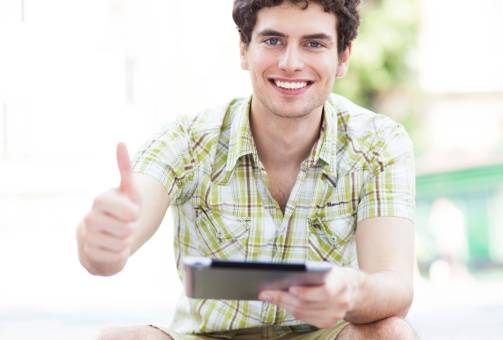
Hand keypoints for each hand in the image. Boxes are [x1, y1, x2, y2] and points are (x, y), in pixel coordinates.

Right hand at [79, 142, 140, 273]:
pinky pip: (115, 257)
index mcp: (100, 200)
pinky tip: (114, 249)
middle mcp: (90, 217)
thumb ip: (125, 168)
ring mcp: (87, 236)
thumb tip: (120, 142)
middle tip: (127, 226)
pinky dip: (120, 255)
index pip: (122, 207)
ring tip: (120, 237)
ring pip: (120, 243)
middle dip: (132, 229)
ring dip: (127, 242)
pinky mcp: (87, 254)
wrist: (111, 238)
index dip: (132, 212)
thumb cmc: (124, 211)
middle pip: (125, 228)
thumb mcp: (130, 191)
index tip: (133, 212)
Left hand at [258, 266, 360, 327]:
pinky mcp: (328, 323)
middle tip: (265, 292)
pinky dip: (292, 310)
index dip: (307, 292)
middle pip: (307, 304)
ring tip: (268, 296)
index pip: (325, 292)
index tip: (290, 288)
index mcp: (341, 284)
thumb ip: (309, 273)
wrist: (352, 289)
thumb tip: (282, 277)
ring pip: (303, 313)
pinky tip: (281, 302)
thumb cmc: (332, 275)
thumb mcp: (325, 269)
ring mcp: (335, 315)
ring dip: (284, 304)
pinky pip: (305, 319)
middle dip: (284, 298)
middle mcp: (340, 302)